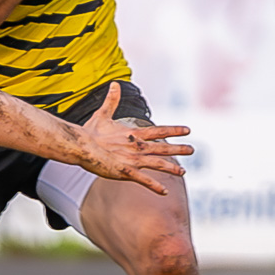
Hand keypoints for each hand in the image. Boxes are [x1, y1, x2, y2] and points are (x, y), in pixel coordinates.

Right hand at [72, 83, 193, 195]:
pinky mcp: (125, 172)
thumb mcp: (103, 114)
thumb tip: (114, 83)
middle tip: (192, 150)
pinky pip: (144, 180)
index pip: (159, 131)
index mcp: (134, 134)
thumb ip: (111, 101)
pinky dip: (155, 186)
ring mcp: (133, 160)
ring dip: (172, 168)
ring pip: (158, 164)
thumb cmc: (90, 132)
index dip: (174, 130)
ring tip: (183, 172)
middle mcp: (137, 147)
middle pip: (163, 148)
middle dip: (179, 149)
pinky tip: (164, 192)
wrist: (81, 146)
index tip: (187, 130)